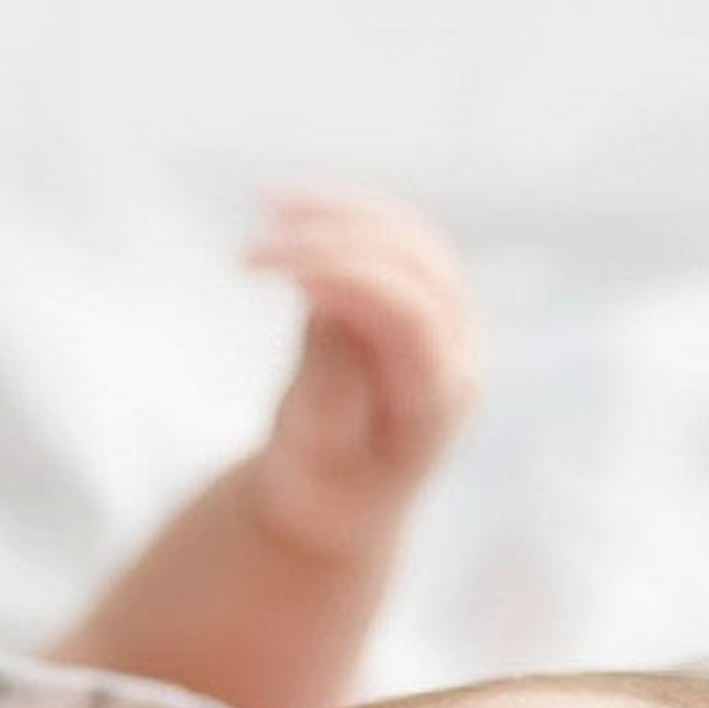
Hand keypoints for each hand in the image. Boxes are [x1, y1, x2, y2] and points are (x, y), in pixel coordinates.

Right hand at [241, 189, 483, 548]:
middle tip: (250, 249)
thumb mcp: (311, 453)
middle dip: (331, 243)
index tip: (279, 269)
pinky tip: (282, 204)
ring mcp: (449, 319)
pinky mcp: (420, 296)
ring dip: (338, 214)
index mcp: (440, 398)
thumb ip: (326, 381)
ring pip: (404, 238)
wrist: (338, 503)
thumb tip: (328, 298)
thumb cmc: (319, 488)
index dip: (348, 279)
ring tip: (268, 204)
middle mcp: (459, 349)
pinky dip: (338, 216)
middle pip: (412, 265)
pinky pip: (388, 236)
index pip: (408, 315)